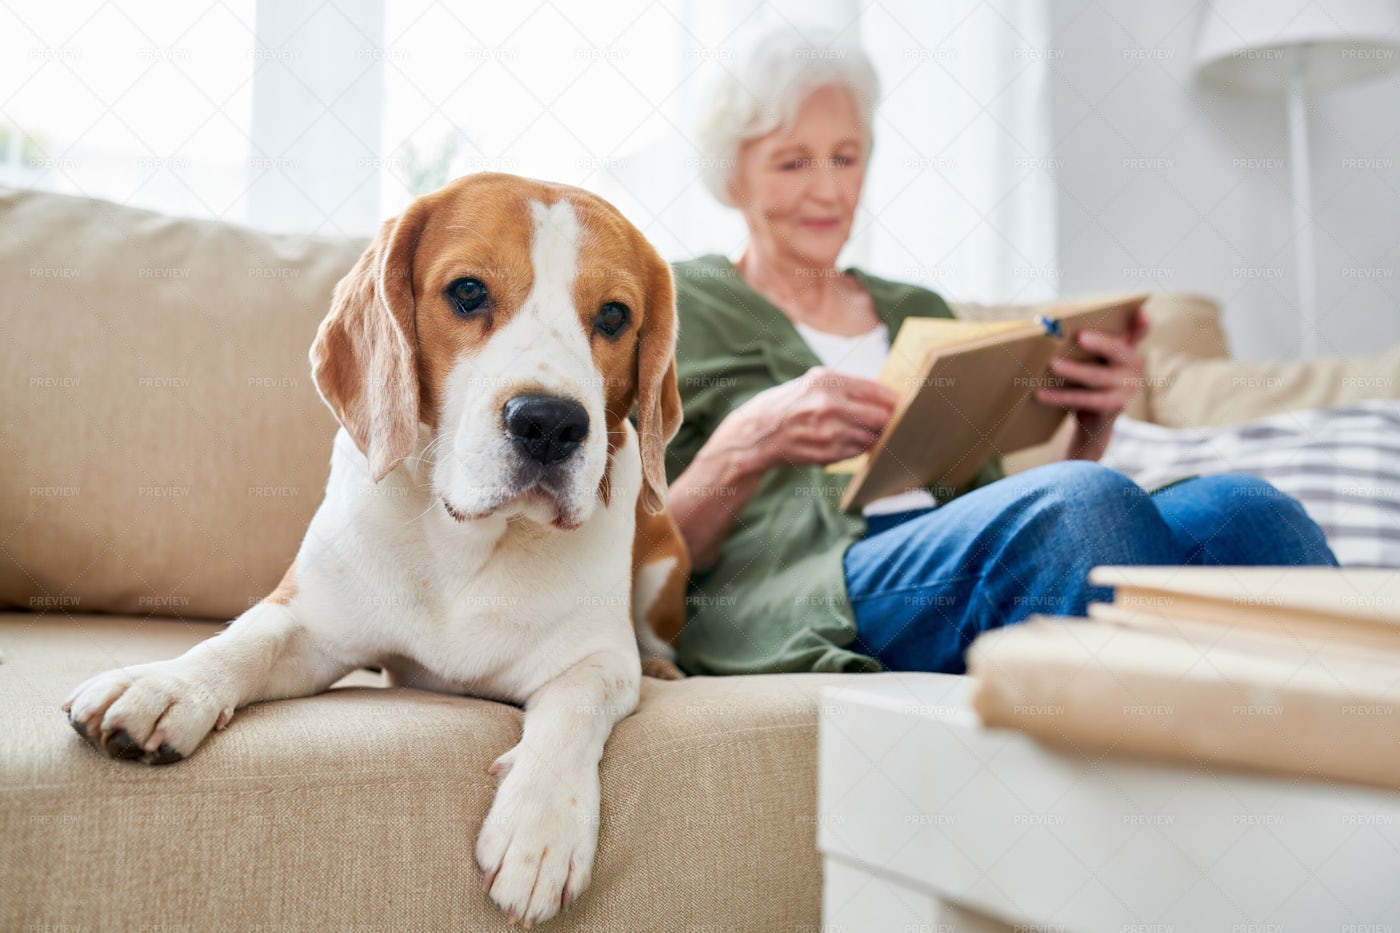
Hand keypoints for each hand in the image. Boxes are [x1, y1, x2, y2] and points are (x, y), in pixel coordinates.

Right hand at [716, 366, 897, 474]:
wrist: (756, 434)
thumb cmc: (787, 405)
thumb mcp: (812, 383)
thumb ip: (846, 386)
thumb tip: (884, 396)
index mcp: (826, 380)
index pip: (877, 390)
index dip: (893, 399)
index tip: (898, 404)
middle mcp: (828, 404)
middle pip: (881, 416)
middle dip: (886, 420)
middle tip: (887, 421)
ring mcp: (828, 431)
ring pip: (871, 436)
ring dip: (871, 436)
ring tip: (858, 431)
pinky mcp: (827, 453)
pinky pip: (858, 451)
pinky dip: (857, 448)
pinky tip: (843, 441)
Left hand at [1035, 309, 1149, 461]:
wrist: (1094, 419)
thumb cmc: (1091, 379)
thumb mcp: (1095, 359)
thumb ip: (1089, 342)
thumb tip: (1053, 326)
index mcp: (1129, 349)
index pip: (1140, 332)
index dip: (1142, 324)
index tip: (1142, 314)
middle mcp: (1134, 366)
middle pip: (1116, 351)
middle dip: (1099, 343)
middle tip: (1079, 336)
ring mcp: (1127, 388)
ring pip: (1097, 377)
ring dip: (1073, 371)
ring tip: (1052, 365)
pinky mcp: (1114, 407)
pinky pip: (1085, 400)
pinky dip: (1061, 397)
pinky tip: (1041, 394)